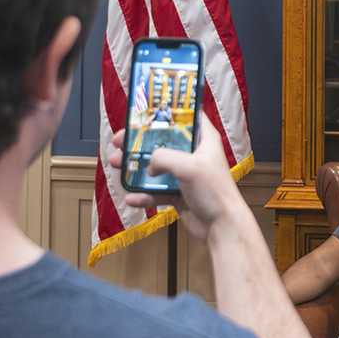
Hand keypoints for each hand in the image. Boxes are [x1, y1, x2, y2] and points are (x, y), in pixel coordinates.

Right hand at [107, 115, 248, 244]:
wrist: (221, 226)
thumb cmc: (215, 192)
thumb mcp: (188, 166)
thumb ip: (163, 157)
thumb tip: (150, 164)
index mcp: (204, 140)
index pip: (186, 117)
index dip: (167, 112)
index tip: (145, 112)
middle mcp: (194, 155)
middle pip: (163, 142)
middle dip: (139, 142)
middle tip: (120, 141)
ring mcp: (185, 175)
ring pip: (156, 166)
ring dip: (136, 167)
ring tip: (117, 165)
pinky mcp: (179, 193)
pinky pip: (156, 191)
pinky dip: (143, 194)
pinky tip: (131, 197)